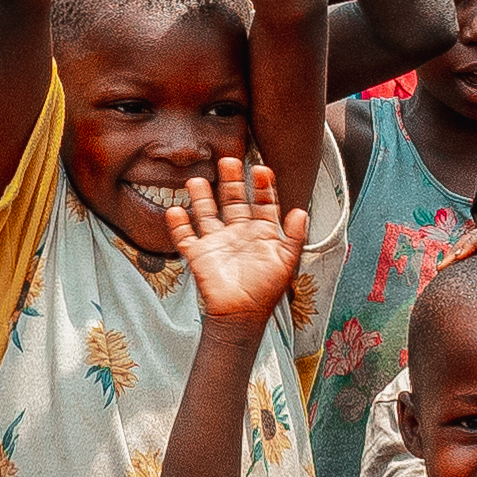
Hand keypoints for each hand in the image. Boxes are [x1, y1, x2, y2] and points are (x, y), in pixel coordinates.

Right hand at [165, 159, 303, 325]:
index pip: (262, 203)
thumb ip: (294, 237)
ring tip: (197, 180)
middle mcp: (238, 233)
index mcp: (261, 233)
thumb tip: (301, 211)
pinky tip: (176, 210)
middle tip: (230, 160)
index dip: (263, 186)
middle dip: (232, 181)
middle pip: (233, 200)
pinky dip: (179, 225)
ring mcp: (217, 243)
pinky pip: (185, 237)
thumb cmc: (266, 292)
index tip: (262, 169)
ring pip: (207, 213)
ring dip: (202, 197)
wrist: (241, 316)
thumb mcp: (287, 263)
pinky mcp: (199, 255)